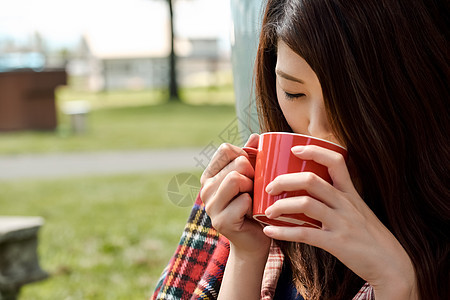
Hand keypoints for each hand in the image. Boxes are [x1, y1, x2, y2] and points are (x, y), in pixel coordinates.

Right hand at [200, 134, 270, 257]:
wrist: (254, 241)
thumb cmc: (254, 207)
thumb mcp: (252, 179)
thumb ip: (251, 157)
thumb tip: (256, 136)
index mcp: (210, 176)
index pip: (225, 149)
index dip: (244, 155)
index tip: (251, 169)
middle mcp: (205, 189)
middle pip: (236, 163)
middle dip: (253, 173)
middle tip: (256, 189)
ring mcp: (211, 206)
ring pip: (236, 179)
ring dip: (253, 188)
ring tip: (254, 199)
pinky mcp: (221, 221)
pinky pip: (244, 200)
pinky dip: (255, 205)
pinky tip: (253, 214)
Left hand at [262, 145, 417, 298]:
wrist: (392, 266)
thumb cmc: (370, 237)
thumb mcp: (359, 211)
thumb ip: (339, 200)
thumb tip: (310, 194)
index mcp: (351, 193)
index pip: (336, 161)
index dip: (314, 151)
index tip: (294, 149)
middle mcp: (346, 203)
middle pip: (311, 180)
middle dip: (285, 180)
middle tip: (269, 187)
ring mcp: (342, 222)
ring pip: (306, 204)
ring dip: (281, 206)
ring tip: (267, 211)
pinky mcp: (337, 243)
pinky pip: (305, 234)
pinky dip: (283, 232)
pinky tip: (270, 231)